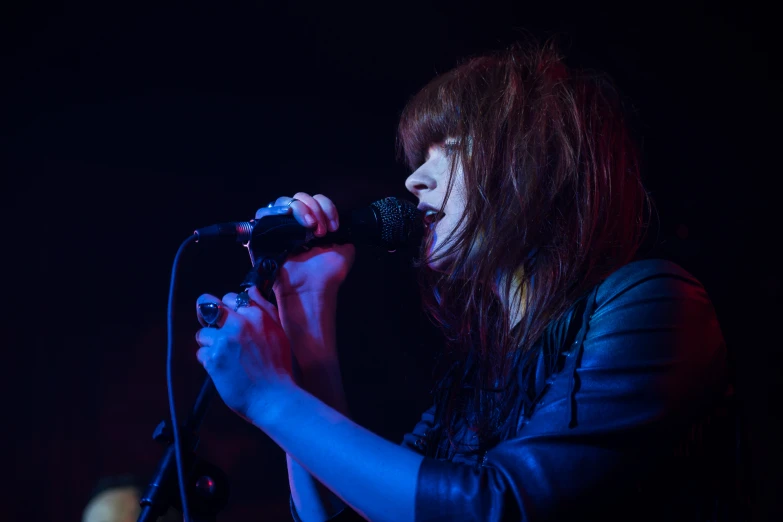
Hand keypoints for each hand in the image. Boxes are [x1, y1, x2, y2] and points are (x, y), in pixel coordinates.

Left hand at [195, 287, 294, 420]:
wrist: (274, 398)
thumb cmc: (278, 367)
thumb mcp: (278, 332)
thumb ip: (264, 308)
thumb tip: (250, 289)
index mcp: (257, 315)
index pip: (230, 297)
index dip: (227, 309)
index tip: (229, 320)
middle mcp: (239, 324)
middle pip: (207, 305)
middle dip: (206, 316)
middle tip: (213, 330)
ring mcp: (224, 341)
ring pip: (202, 334)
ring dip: (210, 345)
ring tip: (227, 359)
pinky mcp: (213, 359)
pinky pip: (201, 354)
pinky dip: (210, 362)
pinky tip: (225, 370)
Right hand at [256, 193, 354, 299]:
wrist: (312, 290)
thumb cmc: (327, 275)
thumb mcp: (345, 250)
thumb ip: (344, 235)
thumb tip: (343, 223)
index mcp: (313, 225)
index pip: (317, 201)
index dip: (327, 208)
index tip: (334, 227)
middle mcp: (295, 224)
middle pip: (300, 197)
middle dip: (315, 209)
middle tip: (320, 231)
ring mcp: (278, 228)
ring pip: (284, 202)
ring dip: (300, 209)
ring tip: (310, 227)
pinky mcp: (263, 234)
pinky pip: (263, 213)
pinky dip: (276, 211)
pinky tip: (290, 221)